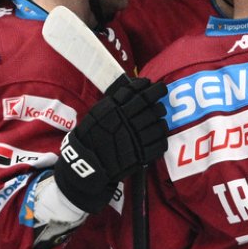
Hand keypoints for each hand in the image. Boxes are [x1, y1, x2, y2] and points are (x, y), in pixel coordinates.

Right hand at [54, 76, 167, 212]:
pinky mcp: (142, 155)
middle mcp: (128, 122)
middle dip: (159, 104)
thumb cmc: (91, 134)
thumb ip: (117, 99)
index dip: (153, 89)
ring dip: (161, 121)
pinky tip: (157, 135)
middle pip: (154, 108)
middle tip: (158, 105)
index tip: (157, 86)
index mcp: (117, 110)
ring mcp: (137, 139)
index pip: (142, 94)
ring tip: (158, 121)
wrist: (86, 163)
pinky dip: (162, 138)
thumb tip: (137, 85)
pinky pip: (160, 143)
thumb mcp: (99, 112)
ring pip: (160, 125)